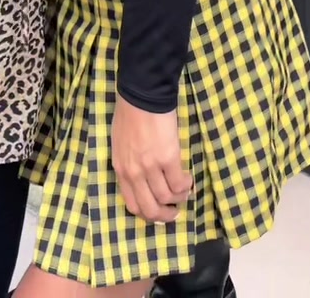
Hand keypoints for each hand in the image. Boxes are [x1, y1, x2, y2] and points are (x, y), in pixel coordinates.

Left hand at [111, 96, 191, 222]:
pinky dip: (186, 185)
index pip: (133, 205)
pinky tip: (188, 179)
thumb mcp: (121, 144)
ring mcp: (150, 167)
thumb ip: (129, 163)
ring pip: (167, 198)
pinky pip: (179, 183)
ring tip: (184, 190)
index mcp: (121, 169)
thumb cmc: (130, 114)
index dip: (148, 214)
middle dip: (164, 215)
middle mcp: (134, 173)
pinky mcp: (167, 158)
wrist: (142, 95)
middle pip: (150, 208)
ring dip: (179, 198)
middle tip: (174, 212)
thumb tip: (143, 178)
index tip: (159, 212)